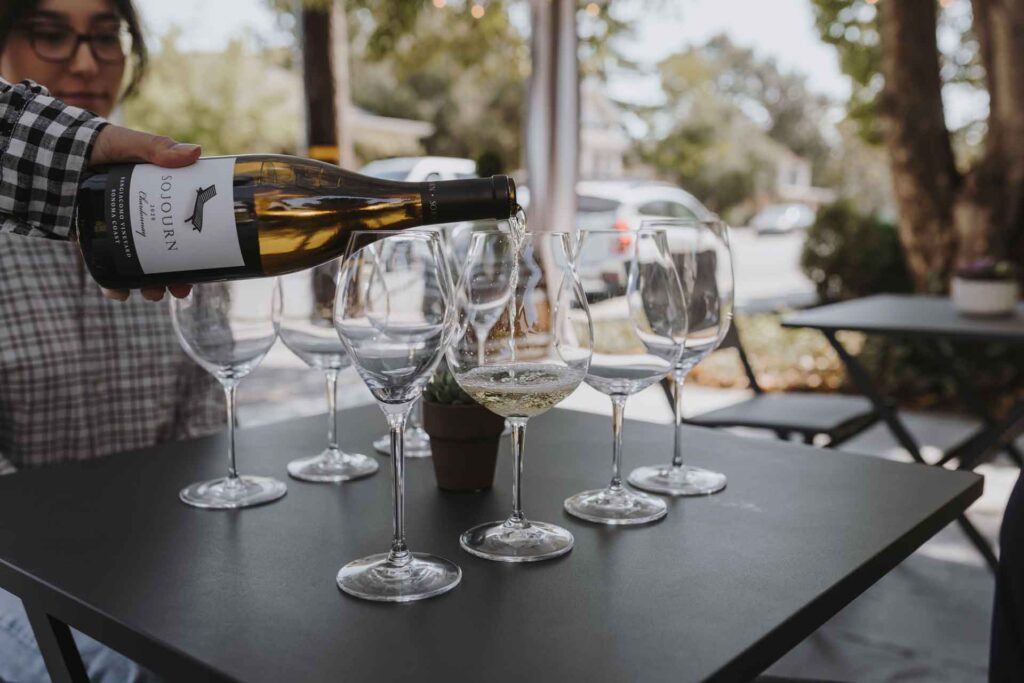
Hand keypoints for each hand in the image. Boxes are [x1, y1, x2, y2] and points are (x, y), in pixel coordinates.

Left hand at [89, 125, 200, 301]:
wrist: (48, 151)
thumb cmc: (94, 144)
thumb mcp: (129, 144)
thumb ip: (156, 147)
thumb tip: (195, 154)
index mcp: (157, 200)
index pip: (183, 227)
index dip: (197, 249)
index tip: (206, 266)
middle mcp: (140, 219)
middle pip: (166, 254)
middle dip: (175, 277)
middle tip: (181, 290)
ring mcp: (116, 231)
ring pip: (139, 266)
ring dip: (148, 285)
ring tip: (152, 294)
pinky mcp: (92, 240)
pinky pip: (105, 268)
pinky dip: (112, 285)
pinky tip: (118, 293)